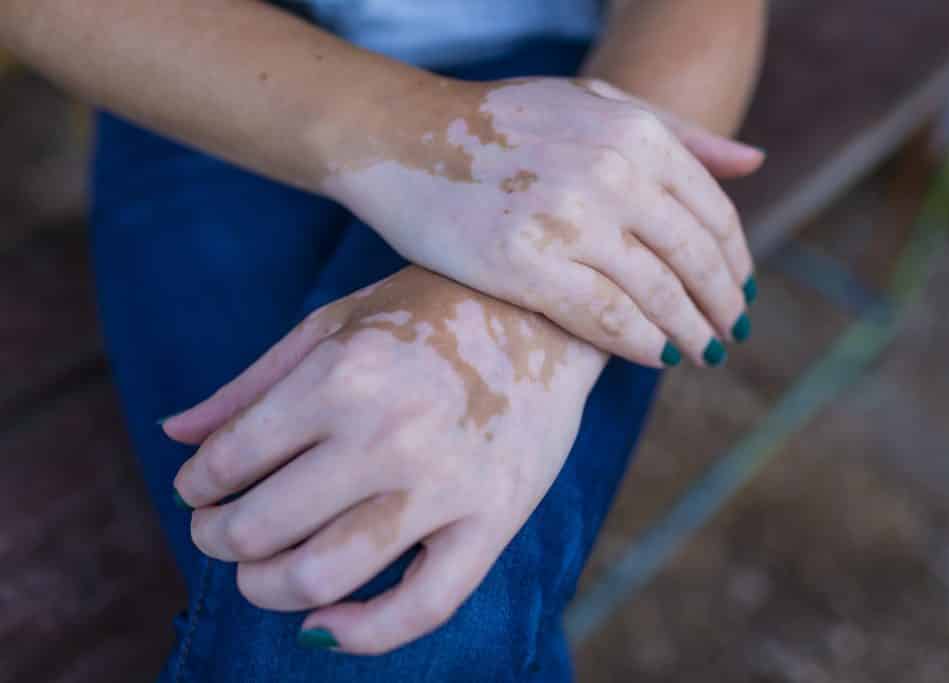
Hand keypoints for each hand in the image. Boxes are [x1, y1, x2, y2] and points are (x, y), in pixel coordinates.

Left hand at [165, 267, 605, 653]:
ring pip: (323, 577)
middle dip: (217, 537)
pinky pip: (422, 608)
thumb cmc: (430, 309)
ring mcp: (445, 486)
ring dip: (265, 588)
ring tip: (258, 572)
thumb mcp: (334, 322)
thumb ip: (251, 383)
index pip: (229, 461)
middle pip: (260, 528)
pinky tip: (322, 626)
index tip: (199, 487)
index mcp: (343, 375)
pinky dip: (360, 634)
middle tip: (217, 529)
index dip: (196, 485)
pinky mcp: (493, 522)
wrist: (545, 314)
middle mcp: (389, 435)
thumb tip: (174, 436)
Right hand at [322, 77, 762, 367]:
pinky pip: (606, 318)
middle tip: (731, 336)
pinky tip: (657, 357)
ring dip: (690, 333)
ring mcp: (569, 219)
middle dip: (722, 306)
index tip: (741, 294)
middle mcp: (612, 172)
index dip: (736, 263)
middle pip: (694, 260)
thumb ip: (679, 132)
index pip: (713, 214)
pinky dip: (641, 344)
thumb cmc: (504, 124)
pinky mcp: (526, 265)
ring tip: (702, 353)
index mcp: (636, 131)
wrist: (405, 138)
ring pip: (657, 296)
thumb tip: (756, 162)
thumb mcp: (596, 103)